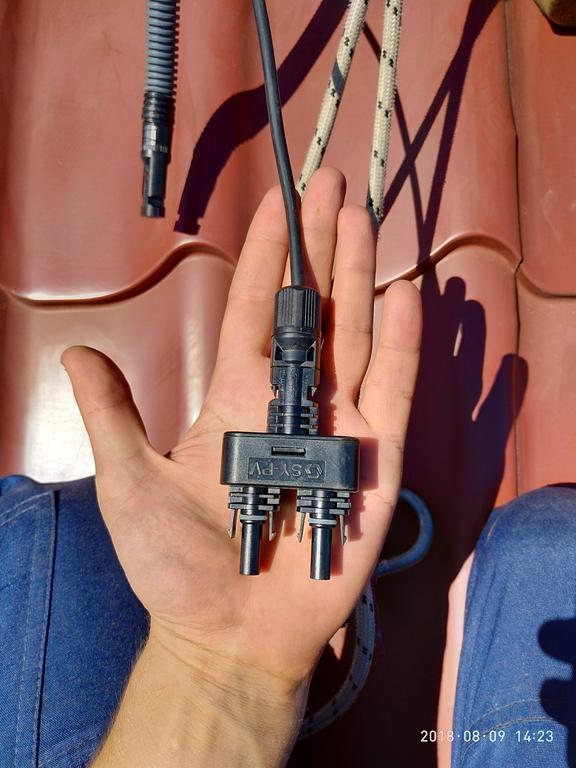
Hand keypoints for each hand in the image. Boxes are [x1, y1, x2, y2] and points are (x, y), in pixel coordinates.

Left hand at [62, 168, 421, 698]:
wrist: (229, 635)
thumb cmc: (177, 566)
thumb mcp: (130, 482)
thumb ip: (113, 415)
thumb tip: (76, 354)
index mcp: (236, 398)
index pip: (255, 311)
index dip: (267, 257)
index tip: (279, 202)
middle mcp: (291, 401)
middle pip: (313, 310)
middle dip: (322, 247)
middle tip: (333, 184)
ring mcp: (337, 426)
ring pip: (354, 337)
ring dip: (361, 276)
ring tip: (364, 217)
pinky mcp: (375, 460)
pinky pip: (391, 392)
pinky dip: (400, 345)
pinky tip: (404, 295)